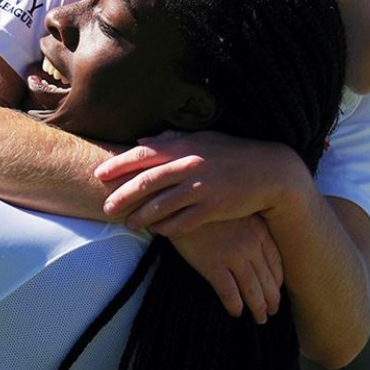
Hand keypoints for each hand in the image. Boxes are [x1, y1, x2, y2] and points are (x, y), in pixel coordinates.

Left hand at [95, 131, 300, 236]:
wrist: (270, 172)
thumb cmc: (233, 154)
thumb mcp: (204, 139)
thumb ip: (171, 138)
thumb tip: (141, 141)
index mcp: (186, 146)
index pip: (144, 155)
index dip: (119, 165)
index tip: (99, 175)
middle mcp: (191, 166)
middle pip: (147, 182)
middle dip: (123, 196)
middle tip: (107, 208)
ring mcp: (202, 188)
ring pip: (162, 205)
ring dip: (141, 216)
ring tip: (128, 224)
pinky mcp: (213, 208)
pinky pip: (182, 222)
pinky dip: (166, 228)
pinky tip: (156, 231)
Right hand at [169, 217, 283, 322]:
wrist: (178, 203)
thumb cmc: (206, 208)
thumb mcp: (235, 212)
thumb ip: (249, 229)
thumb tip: (256, 253)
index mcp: (259, 231)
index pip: (276, 262)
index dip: (278, 281)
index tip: (277, 291)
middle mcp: (250, 244)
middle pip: (267, 279)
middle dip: (271, 299)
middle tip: (271, 312)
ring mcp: (232, 255)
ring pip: (252, 289)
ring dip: (258, 307)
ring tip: (259, 318)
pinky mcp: (212, 265)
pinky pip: (229, 292)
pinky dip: (235, 305)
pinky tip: (236, 312)